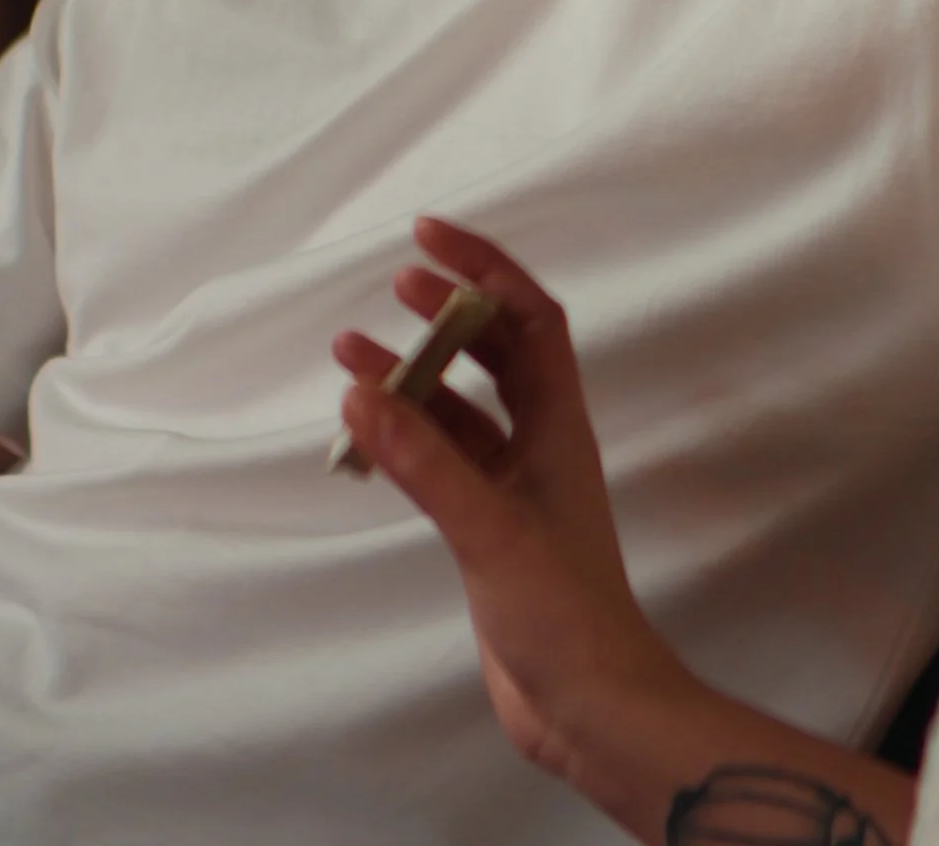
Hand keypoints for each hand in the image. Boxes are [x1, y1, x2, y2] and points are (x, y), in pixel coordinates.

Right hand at [331, 218, 692, 781]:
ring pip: (459, 408)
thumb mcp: (489, 529)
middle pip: (496, 351)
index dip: (486, 268)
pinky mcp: (488, 528)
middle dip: (449, 312)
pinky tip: (365, 433)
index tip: (430, 236)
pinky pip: (441, 460)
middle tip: (396, 282)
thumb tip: (364, 391)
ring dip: (414, 377)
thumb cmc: (564, 612)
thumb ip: (425, 461)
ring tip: (350, 351)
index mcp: (560, 425)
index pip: (530, 317)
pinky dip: (405, 439)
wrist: (588, 703)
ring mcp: (514, 485)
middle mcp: (541, 443)